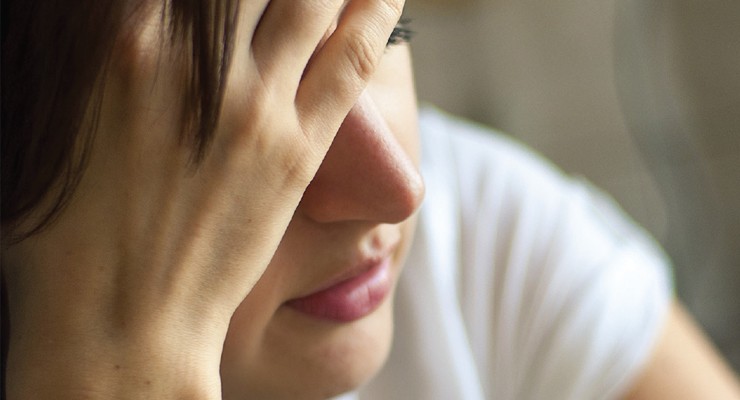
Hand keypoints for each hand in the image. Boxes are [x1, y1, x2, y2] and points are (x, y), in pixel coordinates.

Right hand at [2, 0, 404, 397]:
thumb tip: (142, 26)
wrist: (122, 318)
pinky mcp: (296, 150)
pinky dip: (375, 16)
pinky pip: (351, 62)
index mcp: (124, 39)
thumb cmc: (67, 229)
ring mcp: (253, 106)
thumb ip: (104, 54)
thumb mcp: (59, 119)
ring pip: (312, 0)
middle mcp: (194, 60)